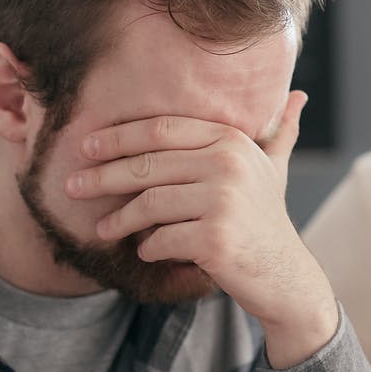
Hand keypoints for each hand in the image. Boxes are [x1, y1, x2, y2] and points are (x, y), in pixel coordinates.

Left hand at [65, 90, 337, 366]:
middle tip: (71, 186)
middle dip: (102, 176)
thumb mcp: (273, 169)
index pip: (160, 130)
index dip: (118, 137)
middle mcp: (229, 164)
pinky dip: (147, 248)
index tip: (86, 147)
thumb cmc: (266, 219)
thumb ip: (278, 132)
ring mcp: (224, 201)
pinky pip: (160, 239)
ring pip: (149, 204)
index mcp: (232, 140)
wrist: (286, 276)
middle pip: (147, 165)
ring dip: (119, 220)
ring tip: (103, 229)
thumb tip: (299, 95)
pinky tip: (145, 251)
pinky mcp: (215, 239)